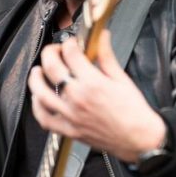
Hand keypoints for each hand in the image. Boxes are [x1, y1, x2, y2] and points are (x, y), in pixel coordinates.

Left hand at [27, 30, 166, 162]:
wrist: (140, 140)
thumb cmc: (134, 112)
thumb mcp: (122, 79)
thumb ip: (107, 56)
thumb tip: (102, 37)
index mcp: (92, 82)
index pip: (71, 54)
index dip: (69, 43)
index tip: (72, 43)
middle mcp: (77, 98)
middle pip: (51, 68)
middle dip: (50, 53)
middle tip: (55, 50)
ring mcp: (70, 115)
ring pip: (41, 93)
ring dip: (36, 78)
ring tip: (38, 70)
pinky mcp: (68, 130)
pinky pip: (44, 119)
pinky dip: (37, 107)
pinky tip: (38, 97)